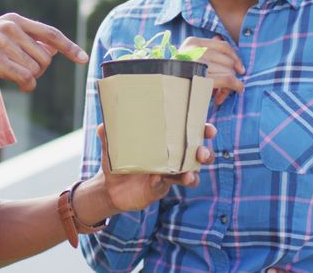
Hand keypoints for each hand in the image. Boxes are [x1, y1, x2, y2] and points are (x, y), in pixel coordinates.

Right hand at [0, 13, 88, 90]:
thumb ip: (24, 39)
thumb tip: (52, 50)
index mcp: (14, 20)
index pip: (51, 34)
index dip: (70, 47)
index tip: (84, 58)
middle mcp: (10, 28)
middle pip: (45, 57)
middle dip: (40, 71)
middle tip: (24, 75)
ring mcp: (1, 43)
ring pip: (35, 69)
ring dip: (31, 79)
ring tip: (15, 78)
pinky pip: (24, 77)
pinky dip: (26, 85)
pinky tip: (19, 85)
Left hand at [95, 122, 216, 212]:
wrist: (109, 187)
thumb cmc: (117, 160)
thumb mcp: (112, 146)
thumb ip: (108, 135)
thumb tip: (103, 125)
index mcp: (166, 142)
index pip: (190, 134)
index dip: (203, 131)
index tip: (209, 129)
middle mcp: (172, 157)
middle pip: (198, 155)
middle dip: (205, 153)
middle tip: (201, 153)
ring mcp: (168, 174)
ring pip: (190, 174)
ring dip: (192, 174)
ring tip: (189, 174)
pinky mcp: (160, 188)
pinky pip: (167, 186)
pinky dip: (163, 182)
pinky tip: (157, 180)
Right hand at [181, 35, 243, 105]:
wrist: (169, 95)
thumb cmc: (183, 79)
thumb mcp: (193, 60)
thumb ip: (205, 49)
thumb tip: (218, 37)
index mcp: (192, 43)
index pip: (223, 45)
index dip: (235, 57)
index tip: (240, 68)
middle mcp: (194, 51)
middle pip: (227, 60)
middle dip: (230, 73)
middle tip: (226, 86)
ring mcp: (197, 64)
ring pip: (229, 70)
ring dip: (230, 83)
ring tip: (221, 93)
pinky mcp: (201, 78)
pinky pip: (228, 79)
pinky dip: (236, 85)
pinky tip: (238, 89)